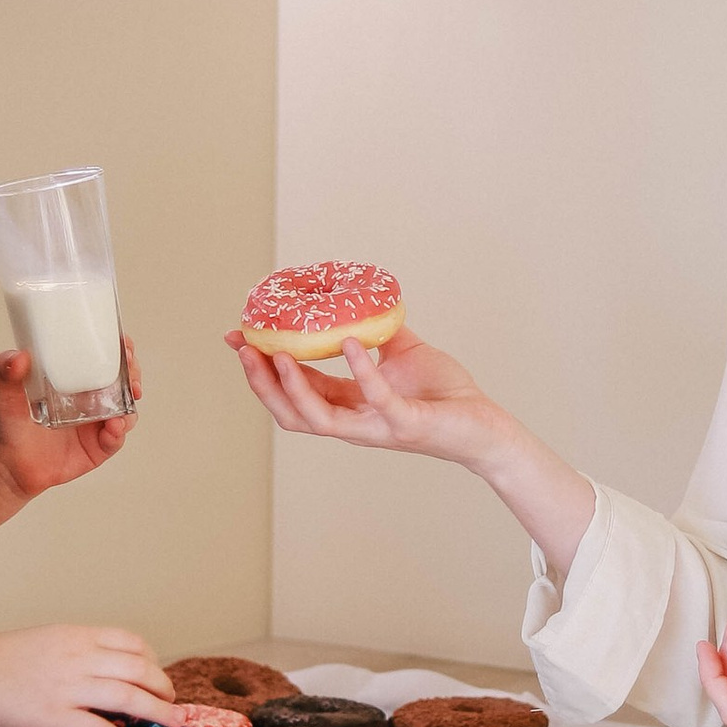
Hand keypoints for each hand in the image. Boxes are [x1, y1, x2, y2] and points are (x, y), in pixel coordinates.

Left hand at [0, 342, 142, 504]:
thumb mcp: (0, 392)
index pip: (102, 357)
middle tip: (129, 367)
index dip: (117, 348)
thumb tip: (18, 357)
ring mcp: (95, 424)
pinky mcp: (97, 448)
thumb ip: (4, 371)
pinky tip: (114, 426)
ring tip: (127, 396)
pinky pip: (115, 439)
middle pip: (122, 380)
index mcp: (71, 378)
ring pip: (126, 408)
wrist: (5, 464)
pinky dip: (118, 432)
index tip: (122, 341)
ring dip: (130, 400)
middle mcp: (88, 399)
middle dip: (132, 372)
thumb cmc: (4, 423)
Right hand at [0, 621, 175, 726]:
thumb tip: (105, 669)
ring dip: (159, 713)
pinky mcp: (56, 719)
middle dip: (163, 688)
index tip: (155, 676)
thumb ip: (76, 650)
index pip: (131, 642)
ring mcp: (68, 688)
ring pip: (129, 698)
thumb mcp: (45, 640)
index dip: (152, 660)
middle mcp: (78, 658)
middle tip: (172, 703)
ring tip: (174, 724)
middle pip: (140, 669)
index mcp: (76, 636)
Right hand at [226, 323, 507, 469]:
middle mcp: (355, 422)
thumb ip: (380, 333)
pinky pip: (376, 399)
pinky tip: (348, 342)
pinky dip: (359, 370)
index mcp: (350, 405)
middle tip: (243, 349)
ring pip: (318, 418)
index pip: (295, 391)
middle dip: (261, 383)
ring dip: (292, 387)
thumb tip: (361, 299)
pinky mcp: (405, 424)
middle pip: (291, 413)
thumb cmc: (446, 394)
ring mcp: (377, 426)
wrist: (486, 424)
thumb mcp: (404, 355)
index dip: (264, 368)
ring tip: (276, 354)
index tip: (240, 338)